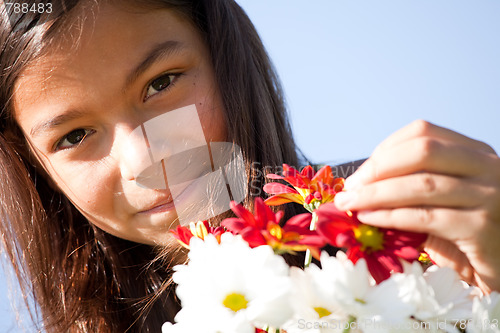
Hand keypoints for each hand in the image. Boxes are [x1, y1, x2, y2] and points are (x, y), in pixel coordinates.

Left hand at [334, 120, 499, 292]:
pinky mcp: (482, 227)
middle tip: (351, 188)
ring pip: (421, 185)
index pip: (423, 133)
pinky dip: (390, 216)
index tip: (360, 173)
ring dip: (376, 194)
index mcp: (474, 152)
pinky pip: (425, 217)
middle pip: (422, 151)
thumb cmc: (464, 234)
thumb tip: (358, 185)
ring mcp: (489, 195)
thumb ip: (412, 184)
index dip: (385, 150)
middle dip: (378, 169)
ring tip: (351, 204)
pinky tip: (370, 219)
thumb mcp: (442, 199)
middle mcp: (487, 166)